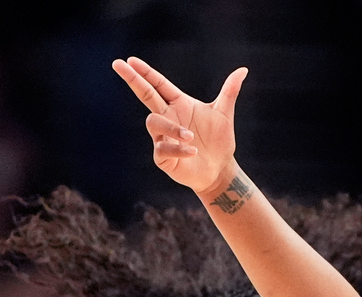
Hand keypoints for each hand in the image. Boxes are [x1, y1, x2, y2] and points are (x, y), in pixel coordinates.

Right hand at [113, 56, 247, 193]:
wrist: (220, 169)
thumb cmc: (219, 141)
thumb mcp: (224, 114)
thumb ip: (230, 91)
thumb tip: (243, 70)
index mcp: (178, 104)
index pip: (158, 84)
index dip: (145, 72)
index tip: (130, 60)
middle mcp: (167, 118)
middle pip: (145, 95)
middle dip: (133, 80)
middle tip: (118, 65)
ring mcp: (162, 137)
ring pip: (153, 122)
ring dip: (171, 127)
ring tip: (191, 136)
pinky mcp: (163, 157)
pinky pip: (163, 149)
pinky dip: (178, 148)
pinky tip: (193, 151)